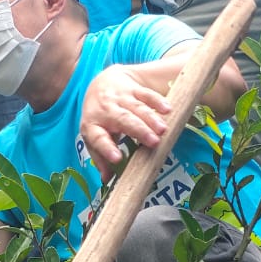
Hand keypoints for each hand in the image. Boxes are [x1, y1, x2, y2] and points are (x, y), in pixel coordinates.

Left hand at [80, 65, 171, 181]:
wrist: (102, 81)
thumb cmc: (99, 117)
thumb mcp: (93, 136)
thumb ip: (100, 158)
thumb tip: (107, 180)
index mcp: (92, 126)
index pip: (98, 138)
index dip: (107, 148)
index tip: (118, 158)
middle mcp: (105, 110)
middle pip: (123, 120)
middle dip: (139, 130)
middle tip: (154, 142)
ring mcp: (120, 97)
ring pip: (137, 107)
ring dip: (151, 118)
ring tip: (163, 130)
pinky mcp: (134, 88)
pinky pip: (146, 94)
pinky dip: (157, 101)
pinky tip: (168, 110)